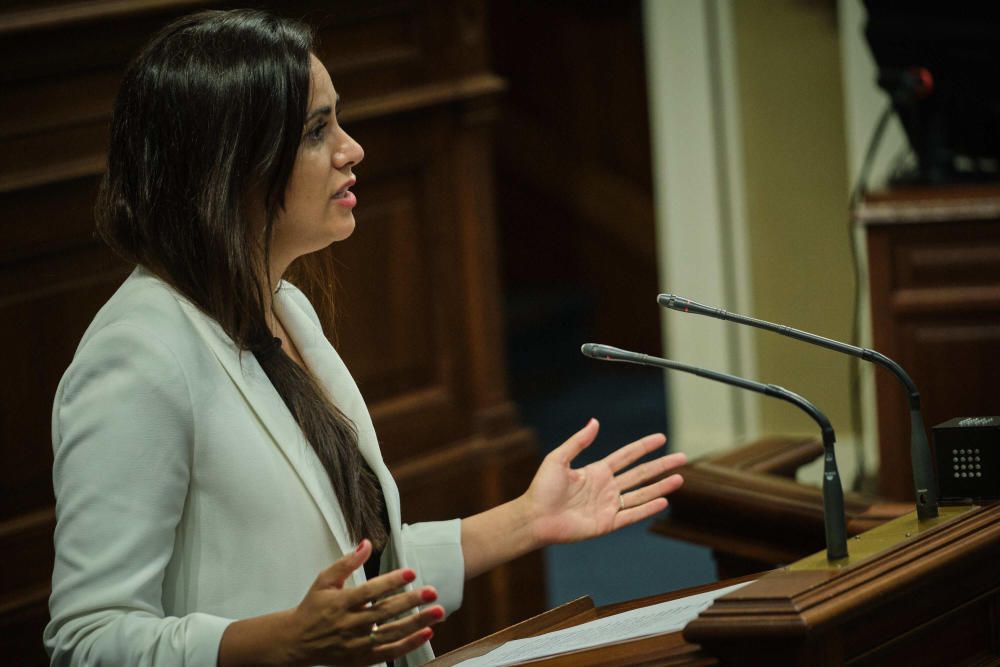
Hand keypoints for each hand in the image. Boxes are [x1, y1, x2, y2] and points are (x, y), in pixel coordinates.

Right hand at [285, 540, 443, 666]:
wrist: (296, 641)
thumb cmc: (313, 608)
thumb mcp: (324, 581)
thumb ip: (346, 562)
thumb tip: (366, 544)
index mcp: (340, 602)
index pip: (369, 591)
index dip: (390, 582)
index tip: (410, 573)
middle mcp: (349, 624)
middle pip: (384, 612)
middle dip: (410, 602)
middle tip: (431, 592)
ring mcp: (356, 643)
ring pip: (391, 633)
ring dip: (416, 623)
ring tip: (437, 612)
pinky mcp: (361, 659)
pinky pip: (389, 652)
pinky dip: (409, 644)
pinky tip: (426, 633)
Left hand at [524, 419, 685, 544]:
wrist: (535, 517)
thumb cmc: (542, 488)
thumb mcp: (558, 459)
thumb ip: (578, 442)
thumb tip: (594, 422)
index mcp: (597, 471)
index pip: (627, 456)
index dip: (644, 447)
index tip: (661, 438)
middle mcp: (607, 488)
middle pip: (641, 474)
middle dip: (661, 466)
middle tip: (682, 458)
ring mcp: (609, 506)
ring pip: (641, 494)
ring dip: (661, 487)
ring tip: (679, 479)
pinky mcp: (607, 523)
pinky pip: (632, 515)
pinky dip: (648, 508)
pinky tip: (663, 501)